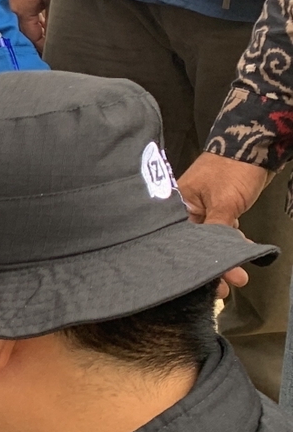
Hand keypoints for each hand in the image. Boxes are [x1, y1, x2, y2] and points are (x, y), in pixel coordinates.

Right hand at [7, 0, 54, 49]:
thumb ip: (53, 16)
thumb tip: (59, 32)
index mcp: (19, 12)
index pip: (32, 38)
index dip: (45, 47)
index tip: (59, 53)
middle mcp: (15, 6)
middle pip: (28, 29)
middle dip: (42, 36)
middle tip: (60, 44)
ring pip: (30, 17)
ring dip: (42, 23)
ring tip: (58, 28)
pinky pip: (31, 6)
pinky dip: (40, 12)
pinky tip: (52, 11)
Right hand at [176, 152, 269, 295]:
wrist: (255, 144)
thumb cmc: (233, 169)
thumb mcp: (225, 203)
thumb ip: (218, 232)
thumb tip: (215, 260)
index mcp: (176, 206)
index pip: (180, 241)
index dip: (193, 262)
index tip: (208, 282)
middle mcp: (184, 209)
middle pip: (193, 244)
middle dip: (209, 265)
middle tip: (222, 287)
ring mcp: (202, 209)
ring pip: (208, 240)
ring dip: (223, 256)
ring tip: (236, 276)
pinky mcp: (217, 208)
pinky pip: (220, 231)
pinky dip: (230, 242)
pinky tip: (240, 252)